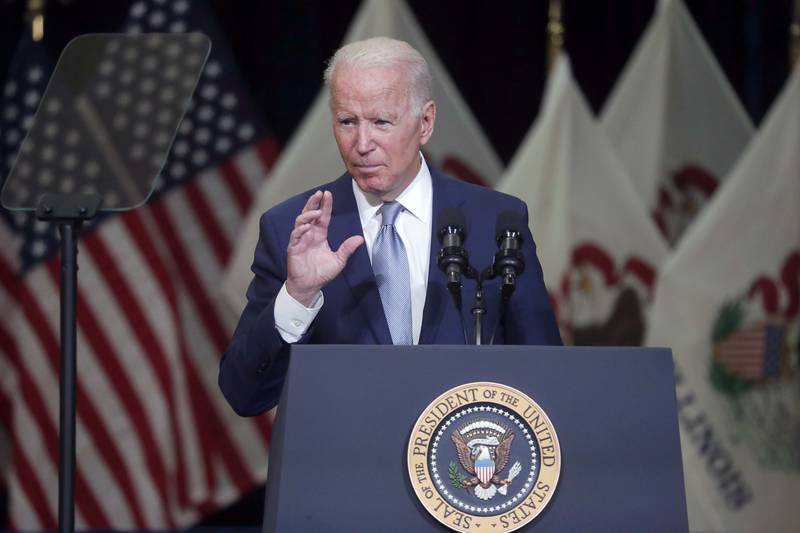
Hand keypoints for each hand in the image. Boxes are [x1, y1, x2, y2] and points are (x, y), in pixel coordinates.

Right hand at [285, 190, 363, 305]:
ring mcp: (300, 240)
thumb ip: (347, 249)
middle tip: (319, 193)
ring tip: (315, 211)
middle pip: (310, 214)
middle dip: (313, 203)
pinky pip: (295, 235)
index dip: (325, 205)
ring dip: (307, 214)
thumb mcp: (339, 260)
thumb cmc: (322, 273)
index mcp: (320, 235)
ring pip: (301, 221)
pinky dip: (300, 229)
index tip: (328, 194)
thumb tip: (360, 239)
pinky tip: (307, 226)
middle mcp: (309, 234)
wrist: (310, 286)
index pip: (323, 216)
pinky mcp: (293, 247)